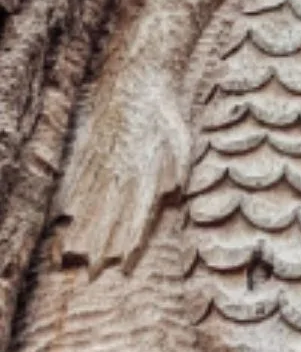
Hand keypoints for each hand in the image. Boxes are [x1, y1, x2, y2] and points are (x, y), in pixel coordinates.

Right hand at [59, 63, 190, 277]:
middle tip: (91, 272)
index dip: (128, 243)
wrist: (136, 78)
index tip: (120, 265)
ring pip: (90, 202)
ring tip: (72, 255)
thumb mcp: (184, 141)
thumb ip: (179, 171)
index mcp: (146, 172)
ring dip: (82, 230)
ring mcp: (101, 161)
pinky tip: (64, 218)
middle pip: (108, 216)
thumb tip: (175, 195)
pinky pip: (77, 181)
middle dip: (100, 247)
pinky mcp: (88, 151)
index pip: (137, 216)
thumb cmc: (166, 113)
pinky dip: (70, 201)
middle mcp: (120, 171)